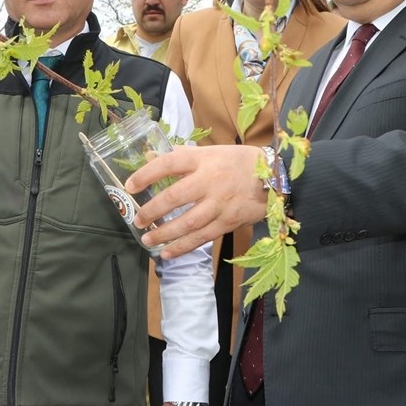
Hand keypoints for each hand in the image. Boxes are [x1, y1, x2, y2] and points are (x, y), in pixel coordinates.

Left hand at [127, 145, 266, 259]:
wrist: (275, 178)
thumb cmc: (239, 162)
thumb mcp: (212, 152)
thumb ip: (183, 156)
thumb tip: (151, 157)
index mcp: (204, 159)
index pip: (169, 163)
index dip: (147, 174)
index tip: (129, 185)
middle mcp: (210, 181)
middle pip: (175, 197)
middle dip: (152, 210)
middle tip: (137, 219)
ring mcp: (220, 204)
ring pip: (188, 222)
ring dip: (164, 234)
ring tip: (147, 240)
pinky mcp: (228, 222)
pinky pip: (202, 238)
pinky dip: (183, 247)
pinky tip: (168, 253)